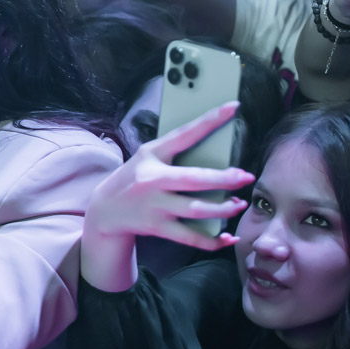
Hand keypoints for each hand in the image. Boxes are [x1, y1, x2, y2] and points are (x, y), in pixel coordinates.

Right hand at [83, 100, 253, 252]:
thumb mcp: (146, 158)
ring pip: (196, 210)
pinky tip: (228, 238)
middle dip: (224, 179)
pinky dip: (212, 241)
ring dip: (223, 209)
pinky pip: (189, 236)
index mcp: (152, 154)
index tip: (233, 107)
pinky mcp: (157, 227)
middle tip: (246, 177)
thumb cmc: (134, 178)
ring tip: (239, 205)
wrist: (103, 210)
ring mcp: (155, 205)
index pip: (185, 134)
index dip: (209, 120)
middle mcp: (153, 179)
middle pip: (195, 179)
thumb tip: (215, 150)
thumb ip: (173, 152)